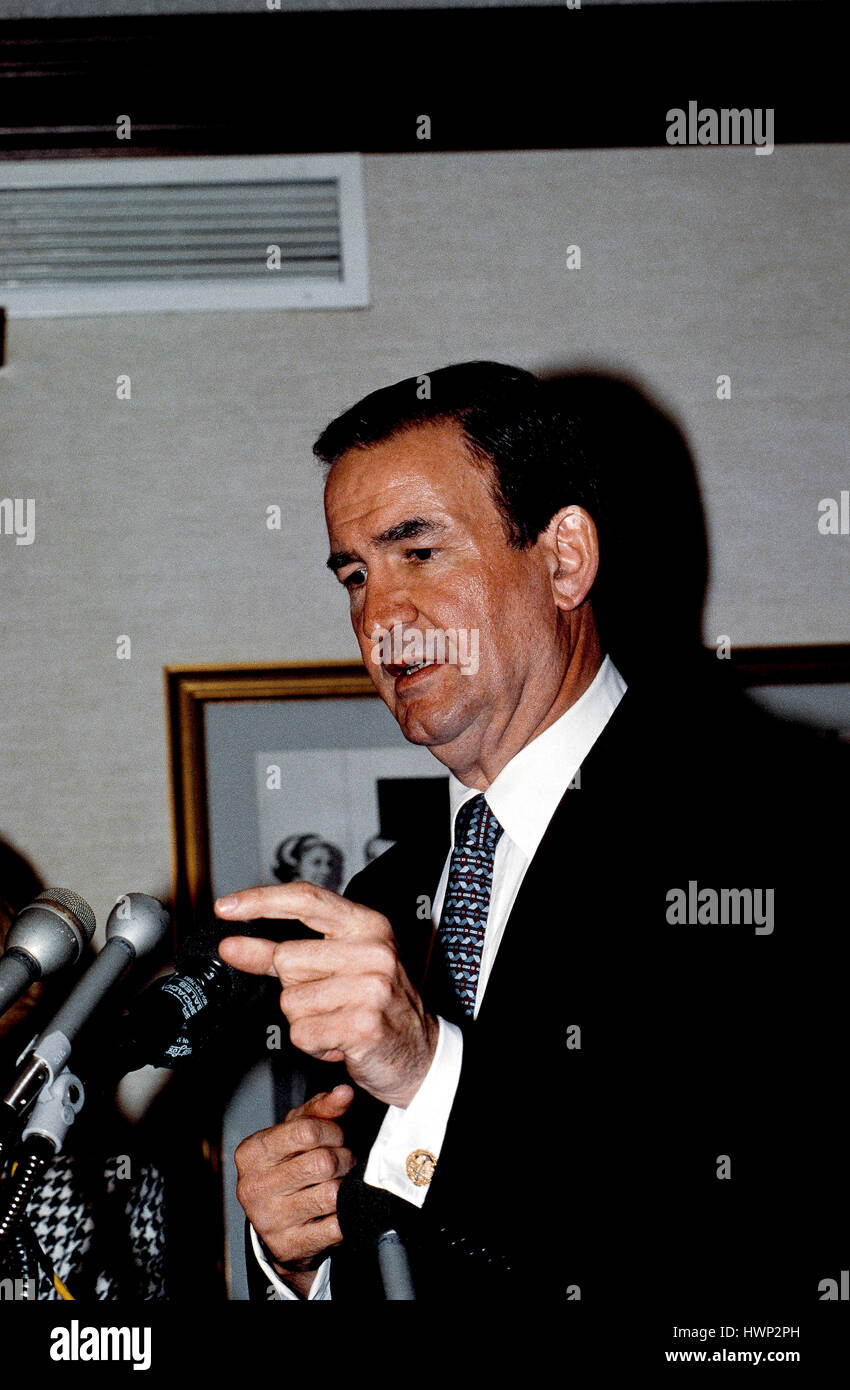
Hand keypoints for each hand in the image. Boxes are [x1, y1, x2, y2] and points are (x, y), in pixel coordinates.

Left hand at [216, 882, 437, 1107]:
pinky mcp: (364, 1024)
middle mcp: (373, 949)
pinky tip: (341, 1041)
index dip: (260, 901)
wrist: (421, 1054)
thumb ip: (283, 953)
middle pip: (287, 958)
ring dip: (304, 1021)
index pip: (305, 899)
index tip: (225, 907)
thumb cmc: (377, 1005)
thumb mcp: (337, 966)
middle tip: (330, 1000)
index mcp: (367, 924)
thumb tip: (233, 945)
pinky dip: (313, 1045)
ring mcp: (371, 986)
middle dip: (295, 988)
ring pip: (290, 1002)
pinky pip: (302, 1034)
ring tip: (338, 1020)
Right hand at [235, 1085, 354, 1298]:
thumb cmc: (288, 1166)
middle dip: (343, 1159)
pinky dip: (345, 1214)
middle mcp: (253, 1187)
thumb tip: (344, 1092)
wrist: (277, 1223)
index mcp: (251, 1152)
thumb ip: (321, 1109)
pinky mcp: (288, 1246)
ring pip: (331, 1194)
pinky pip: (336, 1225)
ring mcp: (269, 1220)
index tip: (335, 1136)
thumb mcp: (297, 1132)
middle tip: (343, 1160)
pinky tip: (336, 1208)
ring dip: (346, 1186)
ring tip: (340, 1181)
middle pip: (322, 1163)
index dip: (332, 1131)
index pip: (306, 1132)